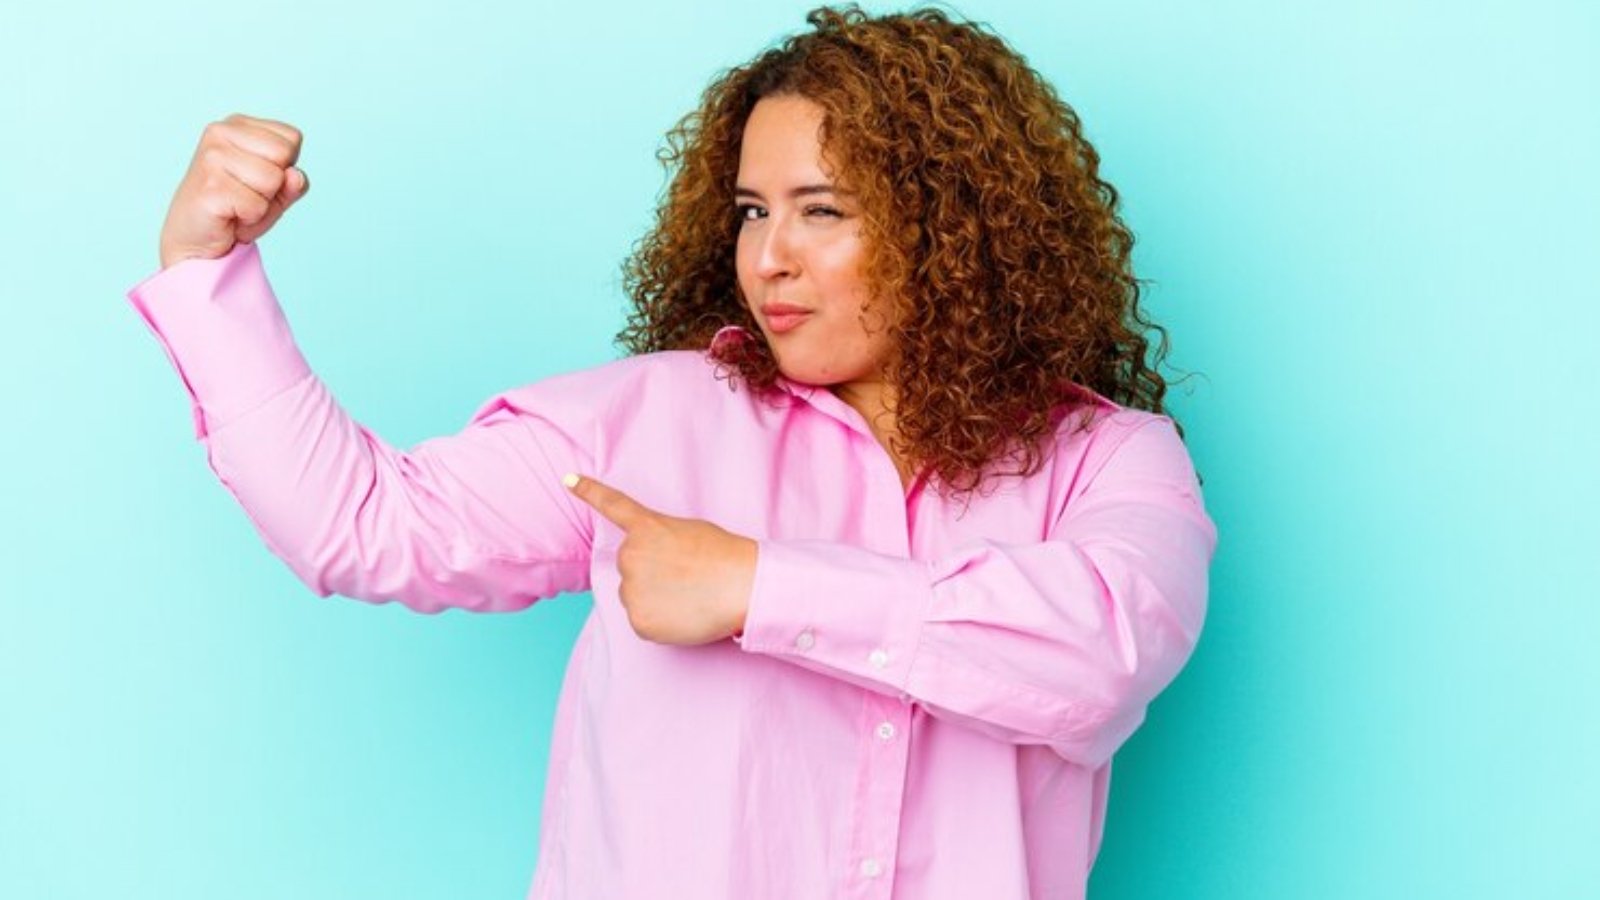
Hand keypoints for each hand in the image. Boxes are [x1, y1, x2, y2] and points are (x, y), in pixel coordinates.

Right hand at [158, 113, 309, 269]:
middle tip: (247, 194)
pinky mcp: (210, 186)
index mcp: (237, 124)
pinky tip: (229, 214)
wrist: (196, 238)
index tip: (257, 178)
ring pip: (273, 180)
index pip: (292, 137)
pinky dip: (251, 218)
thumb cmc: (237, 209)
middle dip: (275, 184)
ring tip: (237, 204)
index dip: (285, 167)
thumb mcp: (275, 193)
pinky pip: (257, 206)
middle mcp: (220, 132)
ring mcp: (211, 157)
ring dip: (262, 202)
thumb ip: (293, 183)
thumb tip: (296, 175)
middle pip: (284, 154)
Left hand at [564, 474, 755, 645]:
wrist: (743, 585)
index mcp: (646, 528)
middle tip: (685, 577)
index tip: (568, 479)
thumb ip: (659, 543)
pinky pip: (643, 621)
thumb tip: (652, 570)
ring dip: (654, 598)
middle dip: (650, 572)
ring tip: (689, 596)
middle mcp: (630, 555)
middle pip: (630, 567)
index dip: (589, 491)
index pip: (612, 505)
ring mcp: (630, 588)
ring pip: (635, 596)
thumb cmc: (726, 557)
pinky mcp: (638, 620)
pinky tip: (685, 613)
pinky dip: (660, 621)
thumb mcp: (688, 533)